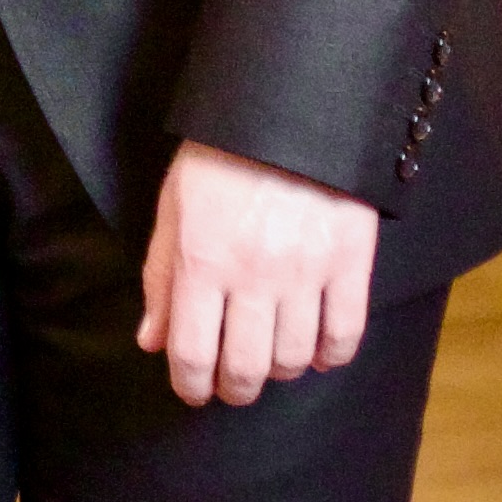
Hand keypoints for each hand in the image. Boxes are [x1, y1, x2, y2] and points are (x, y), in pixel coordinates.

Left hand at [135, 138, 377, 406]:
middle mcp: (253, 276)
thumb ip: (160, 278)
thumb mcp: (173, 208)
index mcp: (201, 261)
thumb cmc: (219, 157)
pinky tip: (317, 352)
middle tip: (232, 384)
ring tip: (270, 361)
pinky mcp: (350, 263)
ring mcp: (305, 273)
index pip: (192, 353)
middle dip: (235, 388)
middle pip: (246, 368)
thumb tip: (152, 341)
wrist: (287, 110)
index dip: (191, 385)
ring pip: (294, 359)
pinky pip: (344, 334)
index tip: (193, 391)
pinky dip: (330, 355)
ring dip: (279, 372)